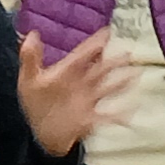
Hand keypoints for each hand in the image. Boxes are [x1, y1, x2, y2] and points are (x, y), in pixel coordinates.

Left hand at [16, 25, 122, 155]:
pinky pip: (107, 116)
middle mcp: (81, 84)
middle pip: (100, 70)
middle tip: (128, 52)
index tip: (107, 31)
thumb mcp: (28, 79)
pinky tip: (131, 112)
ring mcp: (87, 101)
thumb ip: (30, 58)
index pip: (83, 54)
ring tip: (136, 74)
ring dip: (121, 83)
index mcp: (67, 72)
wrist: (39, 133)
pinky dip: (120, 115)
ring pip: (107, 89)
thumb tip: (31, 34)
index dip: (95, 43)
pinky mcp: (89, 119)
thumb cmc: (35, 103)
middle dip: (114, 62)